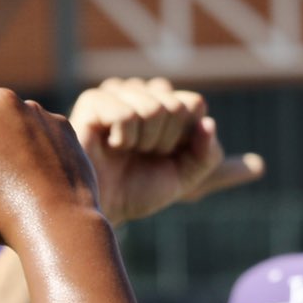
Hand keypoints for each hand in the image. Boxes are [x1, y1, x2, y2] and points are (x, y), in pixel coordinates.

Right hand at [71, 77, 264, 224]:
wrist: (102, 210)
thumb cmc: (139, 190)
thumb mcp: (185, 177)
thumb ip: (208, 154)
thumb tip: (208, 123)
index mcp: (164, 102)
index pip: (194, 104)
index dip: (186, 138)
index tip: (166, 155)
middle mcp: (141, 92)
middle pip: (176, 105)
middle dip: (165, 142)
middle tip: (142, 155)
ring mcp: (117, 93)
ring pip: (153, 108)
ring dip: (144, 142)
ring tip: (124, 152)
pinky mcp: (93, 100)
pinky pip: (126, 115)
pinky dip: (123, 139)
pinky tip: (109, 146)